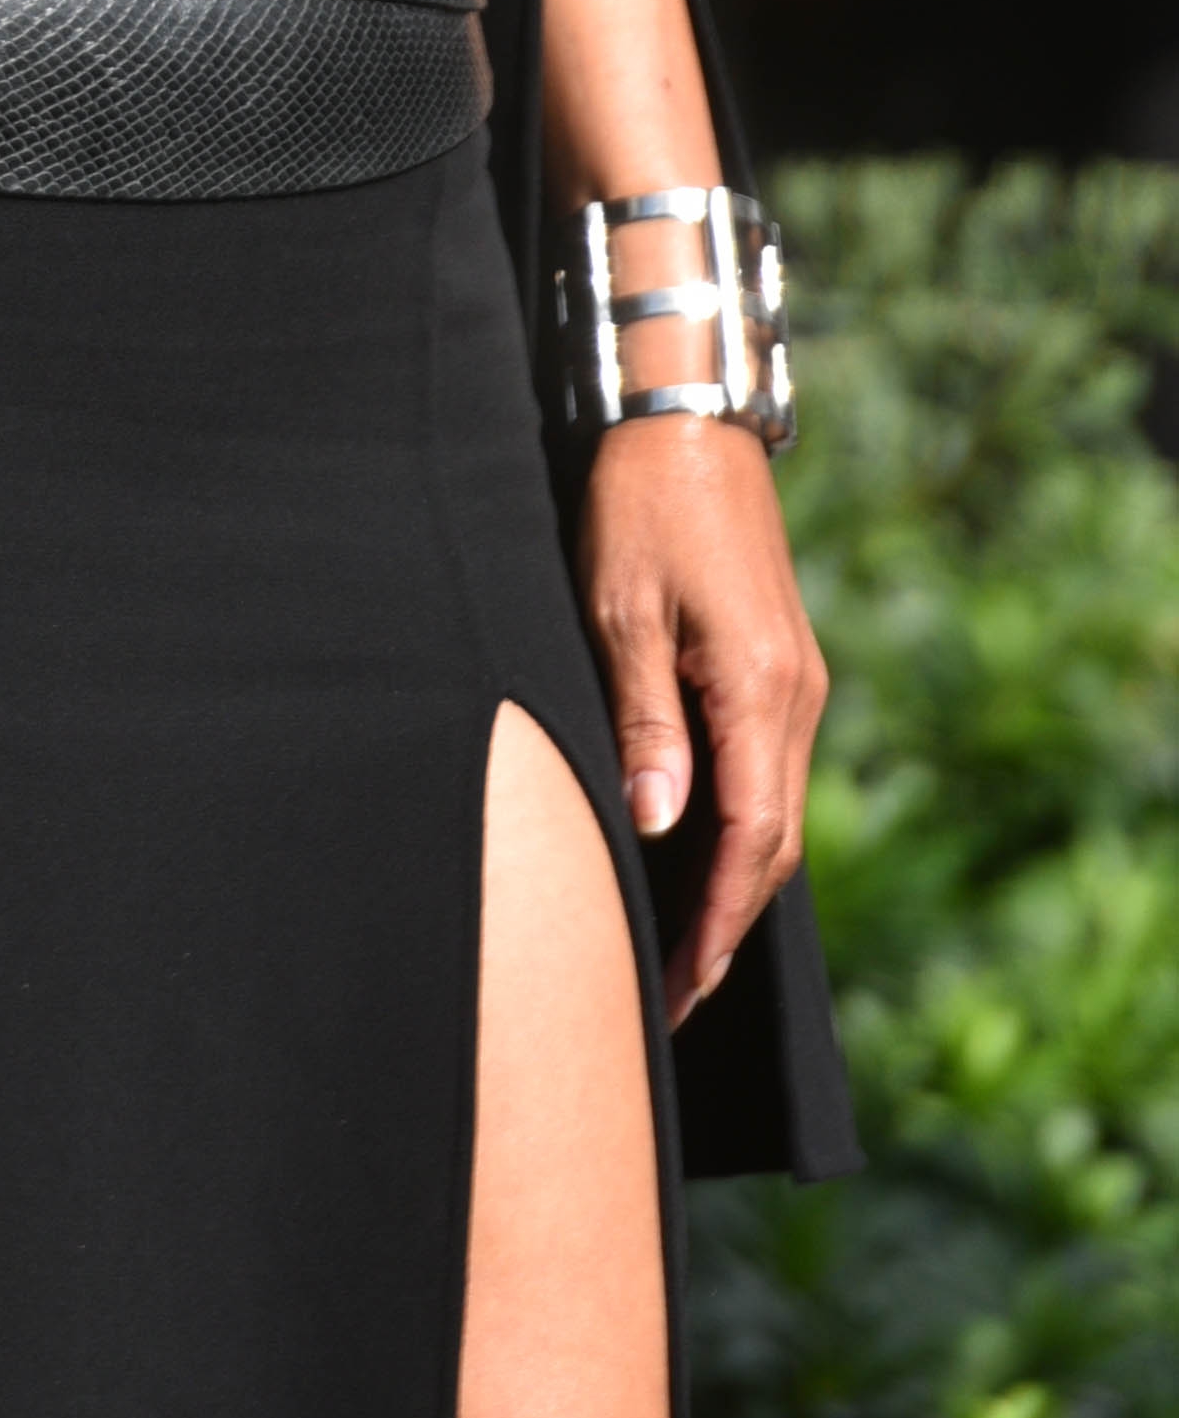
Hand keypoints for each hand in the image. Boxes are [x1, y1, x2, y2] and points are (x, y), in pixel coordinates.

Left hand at [576, 416, 828, 1023]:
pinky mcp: (781, 666)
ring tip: (681, 946)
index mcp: (759, 690)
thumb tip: (658, 825)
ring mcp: (796, 682)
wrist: (686, 423)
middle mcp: (795, 696)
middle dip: (728, 924)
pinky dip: (741, 828)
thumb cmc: (638, 509)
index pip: (752, 841)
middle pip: (776, 842)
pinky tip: (699, 855)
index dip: (717, 924)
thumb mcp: (620, 615)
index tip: (679, 986)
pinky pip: (769, 771)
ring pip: (777, 810)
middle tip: (673, 994)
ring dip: (736, 883)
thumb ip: (645, 722)